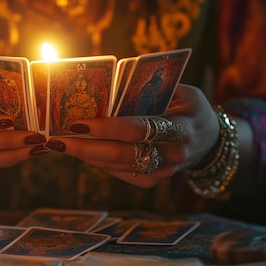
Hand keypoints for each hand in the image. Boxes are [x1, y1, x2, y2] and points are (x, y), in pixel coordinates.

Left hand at [44, 84, 219, 187]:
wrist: (209, 139)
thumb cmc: (188, 106)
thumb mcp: (180, 91)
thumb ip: (149, 89)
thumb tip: (107, 83)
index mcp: (181, 128)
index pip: (139, 129)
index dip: (107, 126)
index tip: (77, 121)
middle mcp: (173, 155)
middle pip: (123, 153)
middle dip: (86, 147)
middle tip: (57, 139)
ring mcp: (163, 172)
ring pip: (118, 165)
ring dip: (86, 155)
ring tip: (59, 143)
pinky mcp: (153, 181)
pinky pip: (120, 173)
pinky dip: (98, 162)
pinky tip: (79, 151)